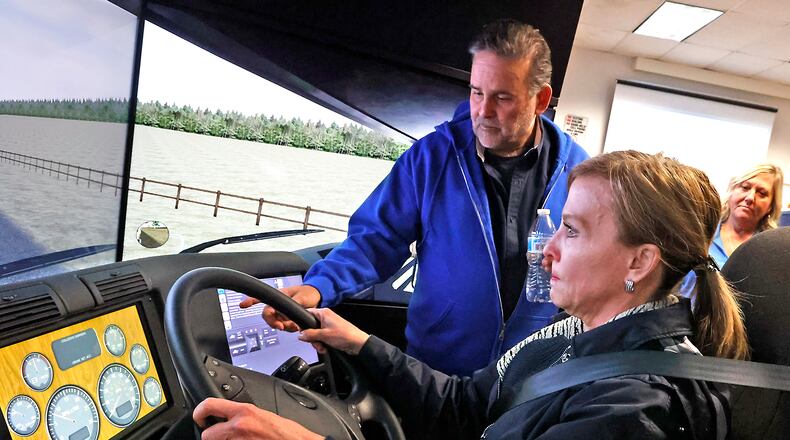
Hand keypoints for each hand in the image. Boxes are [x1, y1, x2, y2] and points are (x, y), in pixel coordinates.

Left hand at [193, 398, 322, 439]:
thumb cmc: (287, 433)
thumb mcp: (264, 415)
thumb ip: (244, 414)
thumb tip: (230, 416)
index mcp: (244, 412)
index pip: (209, 405)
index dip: (199, 412)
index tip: (201, 417)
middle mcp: (239, 427)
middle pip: (207, 435)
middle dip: (211, 436)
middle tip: (219, 436)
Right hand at [239, 285, 320, 331]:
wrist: (317, 297)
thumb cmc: (308, 292)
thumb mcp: (302, 297)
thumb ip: (295, 304)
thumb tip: (289, 311)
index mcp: (279, 296)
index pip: (262, 298)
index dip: (251, 301)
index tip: (243, 305)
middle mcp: (279, 305)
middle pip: (268, 316)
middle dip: (273, 322)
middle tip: (280, 326)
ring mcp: (283, 313)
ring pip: (277, 323)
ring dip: (285, 327)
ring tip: (295, 326)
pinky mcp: (288, 319)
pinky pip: (285, 327)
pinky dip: (290, 329)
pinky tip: (297, 327)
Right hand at [299, 308, 369, 354]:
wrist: (357, 343)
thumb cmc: (345, 335)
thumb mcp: (324, 335)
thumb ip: (310, 334)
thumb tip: (301, 335)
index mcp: (324, 313)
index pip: (307, 313)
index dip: (303, 322)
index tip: (302, 331)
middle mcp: (326, 318)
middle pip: (310, 326)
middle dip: (312, 337)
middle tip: (315, 342)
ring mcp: (329, 326)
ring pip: (315, 334)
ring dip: (317, 342)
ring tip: (322, 347)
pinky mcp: (331, 333)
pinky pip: (321, 338)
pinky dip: (322, 343)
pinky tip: (325, 348)